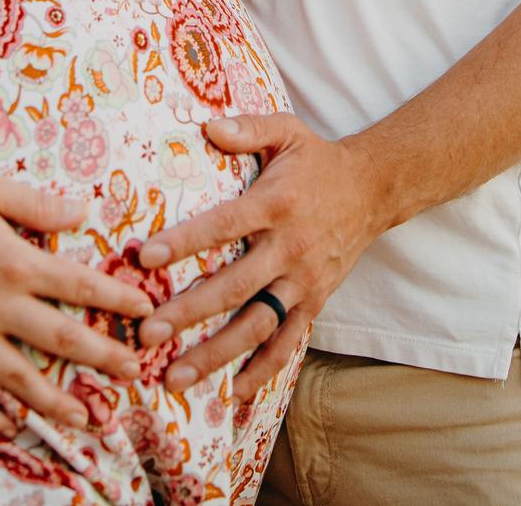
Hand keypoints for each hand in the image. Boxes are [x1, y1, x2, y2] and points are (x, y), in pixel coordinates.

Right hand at [0, 165, 154, 435]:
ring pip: (18, 379)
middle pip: (61, 340)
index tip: (146, 311)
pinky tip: (9, 425)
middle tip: (134, 375)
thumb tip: (84, 212)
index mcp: (13, 262)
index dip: (118, 300)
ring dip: (55, 402)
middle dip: (103, 358)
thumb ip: (36, 204)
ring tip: (85, 419)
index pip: (80, 286)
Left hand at [134, 113, 385, 398]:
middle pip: (235, 286)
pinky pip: (289, 341)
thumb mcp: (287, 131)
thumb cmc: (318, 161)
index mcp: (276, 203)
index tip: (146, 257)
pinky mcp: (315, 301)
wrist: (374, 190)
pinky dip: (264, 369)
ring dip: (217, 353)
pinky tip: (234, 393)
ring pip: (258, 324)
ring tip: (176, 375)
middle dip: (189, 311)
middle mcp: (290, 247)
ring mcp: (304, 280)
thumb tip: (206, 126)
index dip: (186, 241)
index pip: (225, 225)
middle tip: (147, 332)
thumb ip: (247, 128)